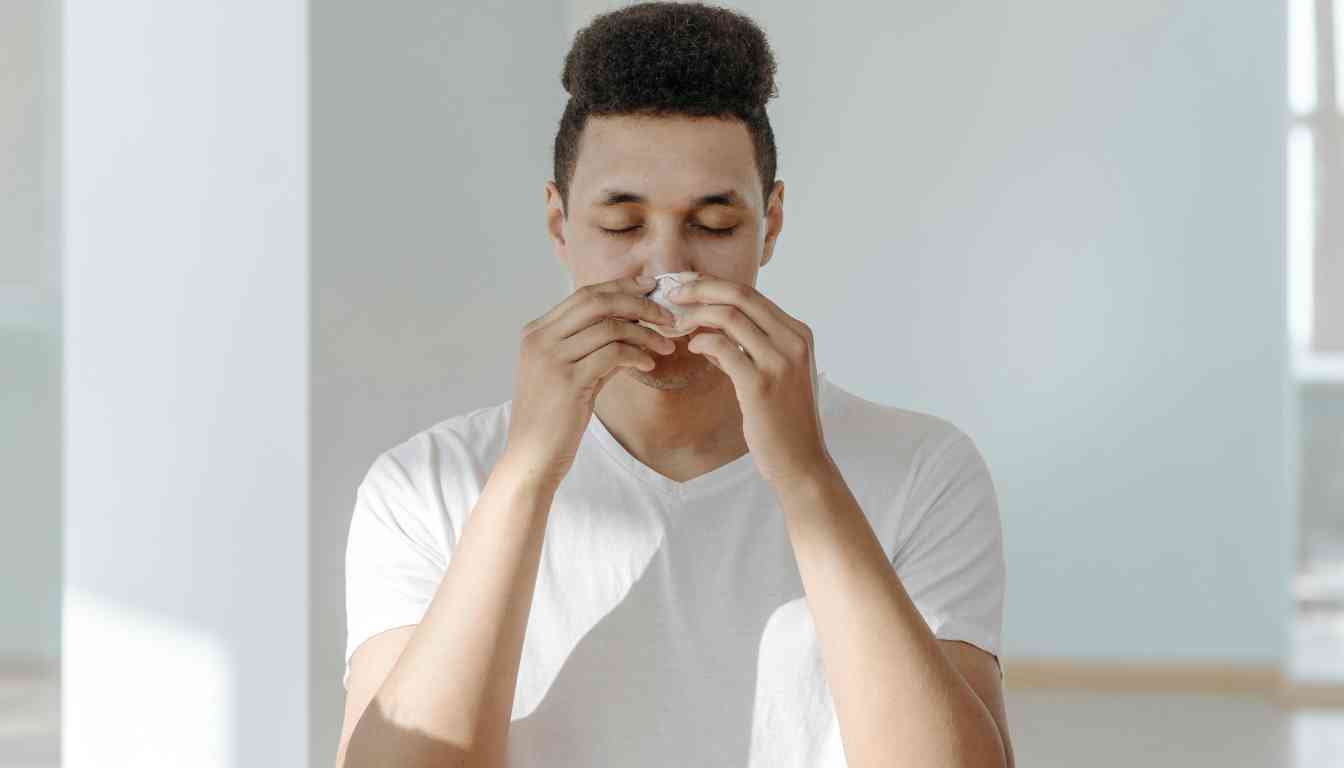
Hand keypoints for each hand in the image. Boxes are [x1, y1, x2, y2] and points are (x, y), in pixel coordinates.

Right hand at [506, 275, 677, 488]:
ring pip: (609, 327)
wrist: (531, 457)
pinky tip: (648, 366)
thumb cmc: (552, 419)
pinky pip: (612, 354)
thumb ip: (595, 349)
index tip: (649, 287)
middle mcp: (540, 339)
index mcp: (536, 332)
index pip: (584, 294)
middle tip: (666, 317)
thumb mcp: (570, 374)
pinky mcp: (568, 381)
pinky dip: (637, 356)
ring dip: (645, 334)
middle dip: (638, 304)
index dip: (620, 287)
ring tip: (665, 346)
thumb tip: (633, 329)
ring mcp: (551, 359)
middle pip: (596, 302)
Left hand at [668, 276, 831, 487]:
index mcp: (799, 333)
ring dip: (695, 315)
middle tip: (673, 294)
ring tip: (677, 324)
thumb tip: (709, 331)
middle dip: (700, 288)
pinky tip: (692, 348)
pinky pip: (722, 348)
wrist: (801, 461)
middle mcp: (794, 341)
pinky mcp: (761, 384)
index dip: (714, 285)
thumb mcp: (775, 374)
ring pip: (729, 316)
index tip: (687, 285)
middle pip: (740, 295)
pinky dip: (701, 342)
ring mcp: (780, 361)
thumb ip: (748, 348)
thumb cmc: (783, 420)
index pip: (751, 294)